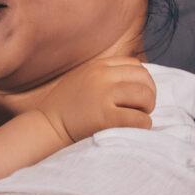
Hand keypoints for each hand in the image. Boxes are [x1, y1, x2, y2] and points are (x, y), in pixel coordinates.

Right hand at [36, 57, 155, 143]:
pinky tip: (132, 129)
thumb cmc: (65, 107)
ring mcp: (103, 96)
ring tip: (135, 118)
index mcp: (97, 66)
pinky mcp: (105, 117)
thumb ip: (104, 75)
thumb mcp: (82, 79)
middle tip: (138, 109)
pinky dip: (142, 125)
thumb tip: (137, 78)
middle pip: (144, 78)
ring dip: (146, 109)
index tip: (134, 96)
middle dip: (147, 95)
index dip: (141, 81)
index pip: (135, 65)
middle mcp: (101, 76)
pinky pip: (140, 119)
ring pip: (145, 96)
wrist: (46, 126)